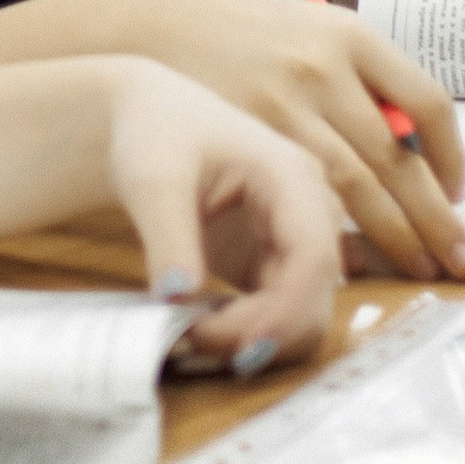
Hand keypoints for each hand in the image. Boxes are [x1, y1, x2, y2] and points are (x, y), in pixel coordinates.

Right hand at [83, 0, 464, 283]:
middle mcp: (321, 67)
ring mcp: (282, 105)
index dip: (449, 157)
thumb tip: (413, 143)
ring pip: (357, 187)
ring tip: (421, 266)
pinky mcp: (246, 139)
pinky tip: (348, 250)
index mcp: (347, 33)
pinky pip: (304, 194)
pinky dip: (334, 228)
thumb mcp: (307, 27)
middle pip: (398, 158)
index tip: (457, 191)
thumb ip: (358, 78)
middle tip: (460, 259)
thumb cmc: (237, 26)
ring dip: (396, 235)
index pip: (426, 103)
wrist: (150, 21)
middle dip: (435, 217)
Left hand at [97, 58, 344, 371]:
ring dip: (257, 338)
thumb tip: (178, 299)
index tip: (234, 344)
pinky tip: (203, 327)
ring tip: (193, 334)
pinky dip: (248, 331)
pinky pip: (281, 313)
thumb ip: (168, 238)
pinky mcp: (279, 262)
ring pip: (304, 313)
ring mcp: (299, 238)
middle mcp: (311, 210)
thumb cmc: (156, 133)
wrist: (150, 119)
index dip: (283, 311)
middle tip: (192, 339)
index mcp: (291, 175)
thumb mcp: (153, 179)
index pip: (312, 256)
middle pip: (314, 294)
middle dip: (261, 331)